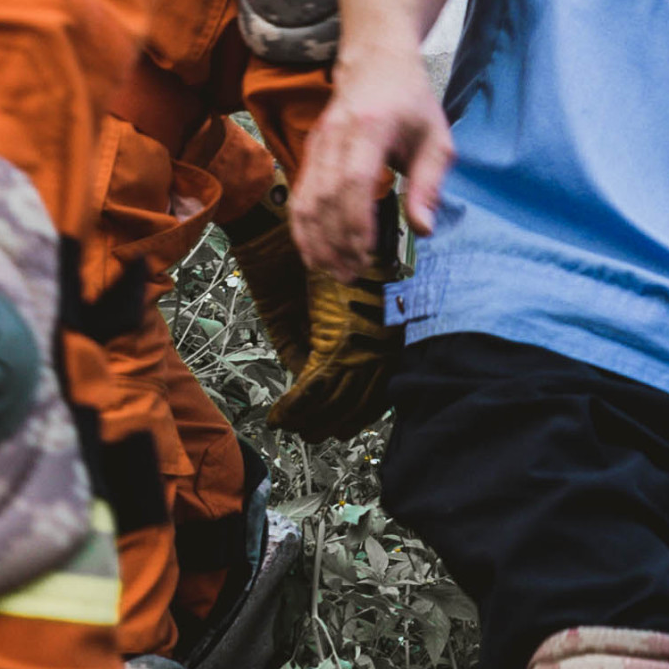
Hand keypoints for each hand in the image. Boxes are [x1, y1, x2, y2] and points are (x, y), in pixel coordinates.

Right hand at [269, 272, 401, 438]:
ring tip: (295, 429)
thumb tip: (319, 382)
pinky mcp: (331, 339)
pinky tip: (281, 416)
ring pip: (336, 397)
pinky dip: (293, 405)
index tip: (346, 427)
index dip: (360, 410)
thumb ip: (324, 344)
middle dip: (336, 422)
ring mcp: (361, 340)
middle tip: (316, 436)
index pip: (381, 383)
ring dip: (310, 419)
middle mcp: (381, 337)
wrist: (283, 232)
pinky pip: (313, 386)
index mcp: (386, 326)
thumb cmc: (305, 259)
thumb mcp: (322, 307)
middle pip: (361, 397)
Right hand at [282, 54, 451, 285]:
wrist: (375, 60)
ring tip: (335, 273)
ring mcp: (317, 143)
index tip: (367, 255)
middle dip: (336, 242)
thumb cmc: (411, 100)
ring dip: (317, 241)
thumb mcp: (436, 138)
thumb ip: (429, 184)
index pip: (353, 182)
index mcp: (370, 128)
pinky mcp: (309, 152)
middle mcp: (336, 136)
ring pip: (306, 200)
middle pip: (326, 197)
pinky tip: (313, 254)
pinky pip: (298, 195)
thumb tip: (424, 230)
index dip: (356, 223)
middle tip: (353, 276)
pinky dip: (302, 228)